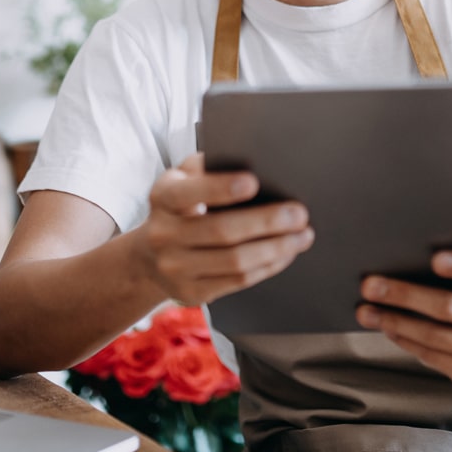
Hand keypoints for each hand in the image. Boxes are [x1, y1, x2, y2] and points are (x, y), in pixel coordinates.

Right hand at [135, 153, 313, 306]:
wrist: (150, 256)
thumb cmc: (180, 206)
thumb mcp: (182, 180)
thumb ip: (207, 167)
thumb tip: (252, 158)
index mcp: (162, 197)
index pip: (190, 192)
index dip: (221, 188)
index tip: (254, 182)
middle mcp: (163, 234)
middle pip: (221, 230)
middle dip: (266, 222)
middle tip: (299, 213)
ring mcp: (175, 268)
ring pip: (234, 261)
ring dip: (275, 248)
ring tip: (302, 235)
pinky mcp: (192, 292)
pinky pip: (238, 281)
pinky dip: (268, 266)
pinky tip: (286, 253)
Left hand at [357, 250, 451, 386]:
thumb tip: (401, 256)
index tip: (435, 260)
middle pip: (450, 307)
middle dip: (404, 295)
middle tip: (369, 286)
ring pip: (435, 336)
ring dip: (394, 322)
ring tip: (366, 311)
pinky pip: (433, 357)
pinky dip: (405, 340)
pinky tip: (386, 327)